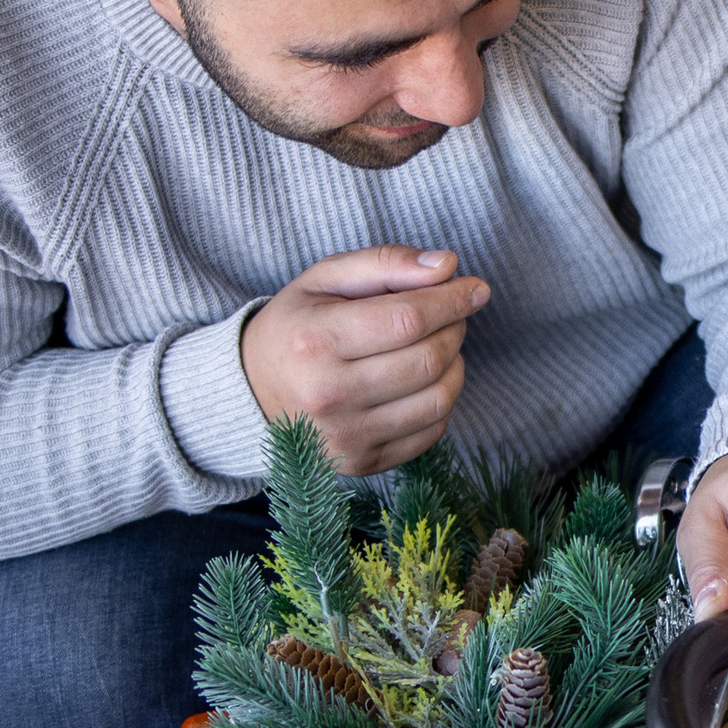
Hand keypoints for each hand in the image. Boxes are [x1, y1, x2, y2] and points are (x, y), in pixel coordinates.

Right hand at [240, 247, 488, 476]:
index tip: (476, 289)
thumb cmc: (296, 327)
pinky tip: (423, 381)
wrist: (251, 392)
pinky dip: (441, 401)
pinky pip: (430, 432)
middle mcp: (328, 395)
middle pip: (427, 360)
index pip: (407, 320)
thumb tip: (447, 265)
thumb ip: (384, 264)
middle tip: (451, 315)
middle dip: (454, 329)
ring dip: (454, 366)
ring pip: (437, 400)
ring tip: (438, 346)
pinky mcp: (361, 464)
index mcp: (314, 341)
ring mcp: (345, 437)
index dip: (452, 301)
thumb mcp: (325, 280)